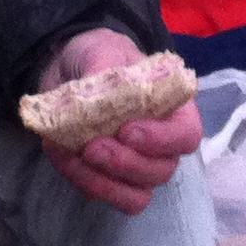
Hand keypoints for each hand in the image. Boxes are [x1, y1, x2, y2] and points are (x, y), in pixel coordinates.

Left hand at [34, 28, 202, 215]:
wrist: (68, 69)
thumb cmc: (99, 55)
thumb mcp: (102, 49)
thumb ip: (105, 66)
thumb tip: (100, 92)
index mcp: (172, 110)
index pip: (186, 135)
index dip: (162, 140)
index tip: (128, 132)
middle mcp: (160, 145)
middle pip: (160, 172)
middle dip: (125, 164)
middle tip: (91, 146)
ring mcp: (135, 166)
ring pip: (135, 196)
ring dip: (102, 182)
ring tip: (71, 155)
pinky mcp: (106, 178)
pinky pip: (101, 194)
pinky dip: (80, 180)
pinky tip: (59, 153)